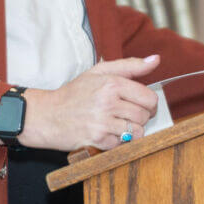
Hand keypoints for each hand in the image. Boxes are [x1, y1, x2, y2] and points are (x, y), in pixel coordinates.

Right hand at [18, 56, 160, 150]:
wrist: (47, 115)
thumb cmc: (74, 92)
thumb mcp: (99, 71)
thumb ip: (130, 65)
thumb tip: (155, 60)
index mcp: (112, 83)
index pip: (149, 98)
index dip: (148, 103)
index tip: (140, 104)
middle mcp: (108, 102)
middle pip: (144, 116)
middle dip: (140, 117)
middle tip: (126, 114)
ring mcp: (103, 123)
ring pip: (137, 132)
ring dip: (131, 130)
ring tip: (117, 123)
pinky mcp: (98, 140)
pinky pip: (122, 144)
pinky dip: (117, 140)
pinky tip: (106, 132)